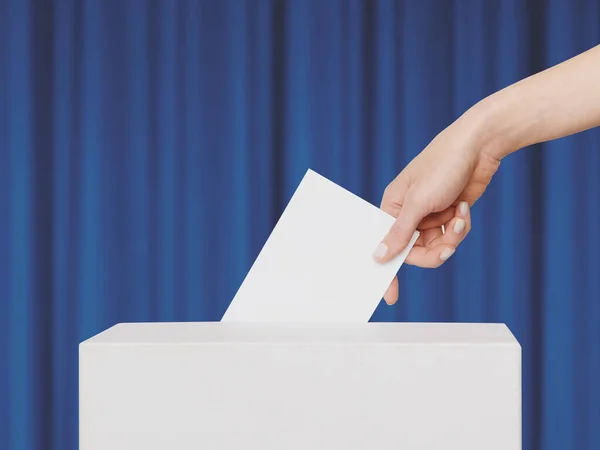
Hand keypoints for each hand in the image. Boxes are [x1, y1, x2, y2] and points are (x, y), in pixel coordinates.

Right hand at [373, 111, 500, 304]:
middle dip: (435, 251)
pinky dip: (460, 226)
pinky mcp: (450, 214)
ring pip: (437, 246)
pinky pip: (452, 235)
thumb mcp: (418, 202)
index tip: (390, 297)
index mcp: (392, 208)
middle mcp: (409, 214)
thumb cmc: (442, 166)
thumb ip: (399, 232)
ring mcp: (430, 215)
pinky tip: (464, 208)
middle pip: (416, 252)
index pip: (386, 246)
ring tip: (460, 217)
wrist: (478, 146)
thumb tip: (379, 256)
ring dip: (452, 236)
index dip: (388, 271)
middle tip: (448, 249)